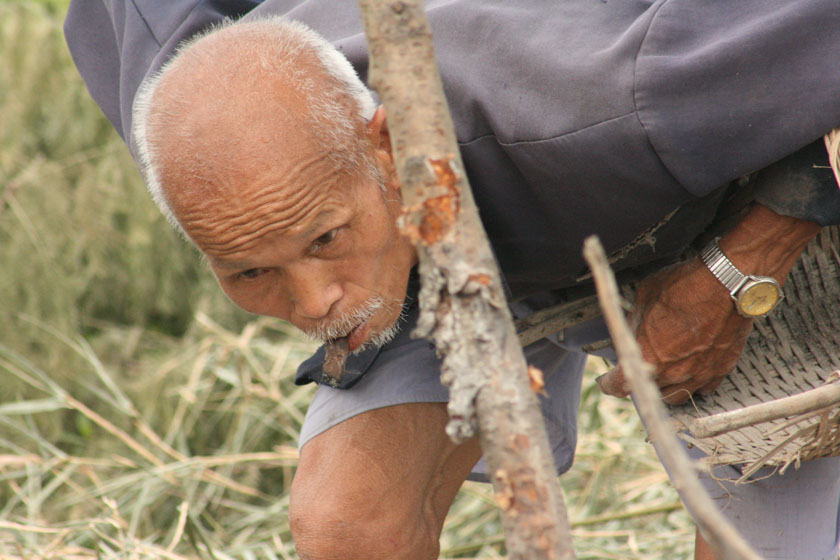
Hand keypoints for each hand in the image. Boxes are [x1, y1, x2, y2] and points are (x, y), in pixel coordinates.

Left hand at [597, 258, 752, 403]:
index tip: (606, 381)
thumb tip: (631, 333)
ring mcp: (699, 374)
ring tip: (666, 371)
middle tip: (641, 368)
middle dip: (642, 382)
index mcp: (647, 359)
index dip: (608, 384)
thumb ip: (634, 324)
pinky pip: (705, 386)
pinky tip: (693, 367)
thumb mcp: (642, 300)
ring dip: (668, 386)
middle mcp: (673, 374)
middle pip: (650, 392)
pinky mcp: (721, 369)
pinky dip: (696, 380)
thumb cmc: (681, 287)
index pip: (619, 385)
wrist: (725, 282)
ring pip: (679, 395)